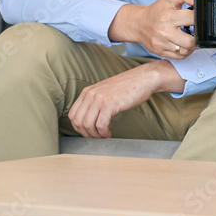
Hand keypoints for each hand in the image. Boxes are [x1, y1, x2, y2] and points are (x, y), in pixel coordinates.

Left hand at [67, 61, 181, 137]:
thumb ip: (94, 100)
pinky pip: (100, 125)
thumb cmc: (127, 86)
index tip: (87, 131)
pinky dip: (103, 133)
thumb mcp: (105, 91)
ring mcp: (99, 99)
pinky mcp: (109, 105)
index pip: (72, 114)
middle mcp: (90, 94)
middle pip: (78, 121)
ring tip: (103, 135)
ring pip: (88, 125)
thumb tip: (88, 118)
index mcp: (87, 91)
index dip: (78, 127)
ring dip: (95, 135)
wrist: (143, 79)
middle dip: (86, 133)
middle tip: (95, 136)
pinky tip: (109, 133)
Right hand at [109, 0, 197, 58]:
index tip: (200, 18)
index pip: (193, 19)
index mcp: (168, 17)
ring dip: (192, 46)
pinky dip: (185, 52)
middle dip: (198, 37)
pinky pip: (179, 57)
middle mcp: (165, 32)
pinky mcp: (161, 52)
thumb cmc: (157, 11)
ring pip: (186, 51)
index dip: (200, 18)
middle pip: (191, 41)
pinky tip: (184, 44)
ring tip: (191, 38)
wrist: (139, 24)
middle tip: (198, 32)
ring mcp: (162, 44)